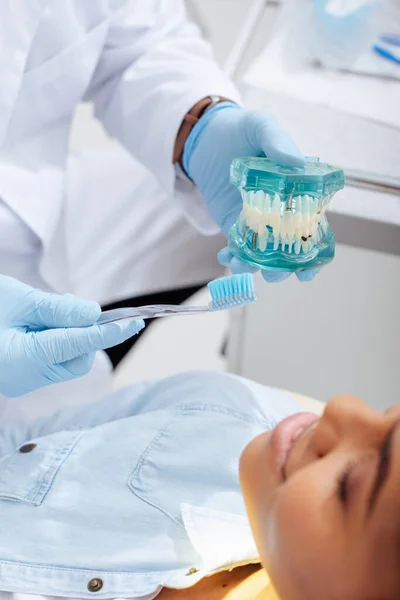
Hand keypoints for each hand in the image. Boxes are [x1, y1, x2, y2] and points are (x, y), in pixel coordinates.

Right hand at [0, 275, 143, 396]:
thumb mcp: (16, 299)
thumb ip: (57, 309)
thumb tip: (94, 315)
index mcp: (24, 359)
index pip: (79, 344)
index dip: (109, 332)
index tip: (134, 322)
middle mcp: (25, 377)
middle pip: (75, 357)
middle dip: (81, 332)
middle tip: (66, 307)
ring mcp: (20, 379)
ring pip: (64, 358)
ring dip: (66, 334)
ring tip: (37, 313)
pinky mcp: (18, 375)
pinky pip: (49, 358)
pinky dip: (53, 340)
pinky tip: (35, 323)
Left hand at [183, 103, 319, 282]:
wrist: (207, 136)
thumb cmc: (241, 129)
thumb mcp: (261, 127)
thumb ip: (277, 141)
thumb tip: (296, 163)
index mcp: (297, 193)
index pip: (313, 227)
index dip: (314, 252)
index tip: (309, 269)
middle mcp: (279, 212)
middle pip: (287, 249)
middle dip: (284, 269)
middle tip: (276, 274)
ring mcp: (255, 220)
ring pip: (261, 253)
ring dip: (255, 267)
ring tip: (243, 267)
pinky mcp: (233, 223)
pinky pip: (236, 246)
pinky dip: (231, 256)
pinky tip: (225, 257)